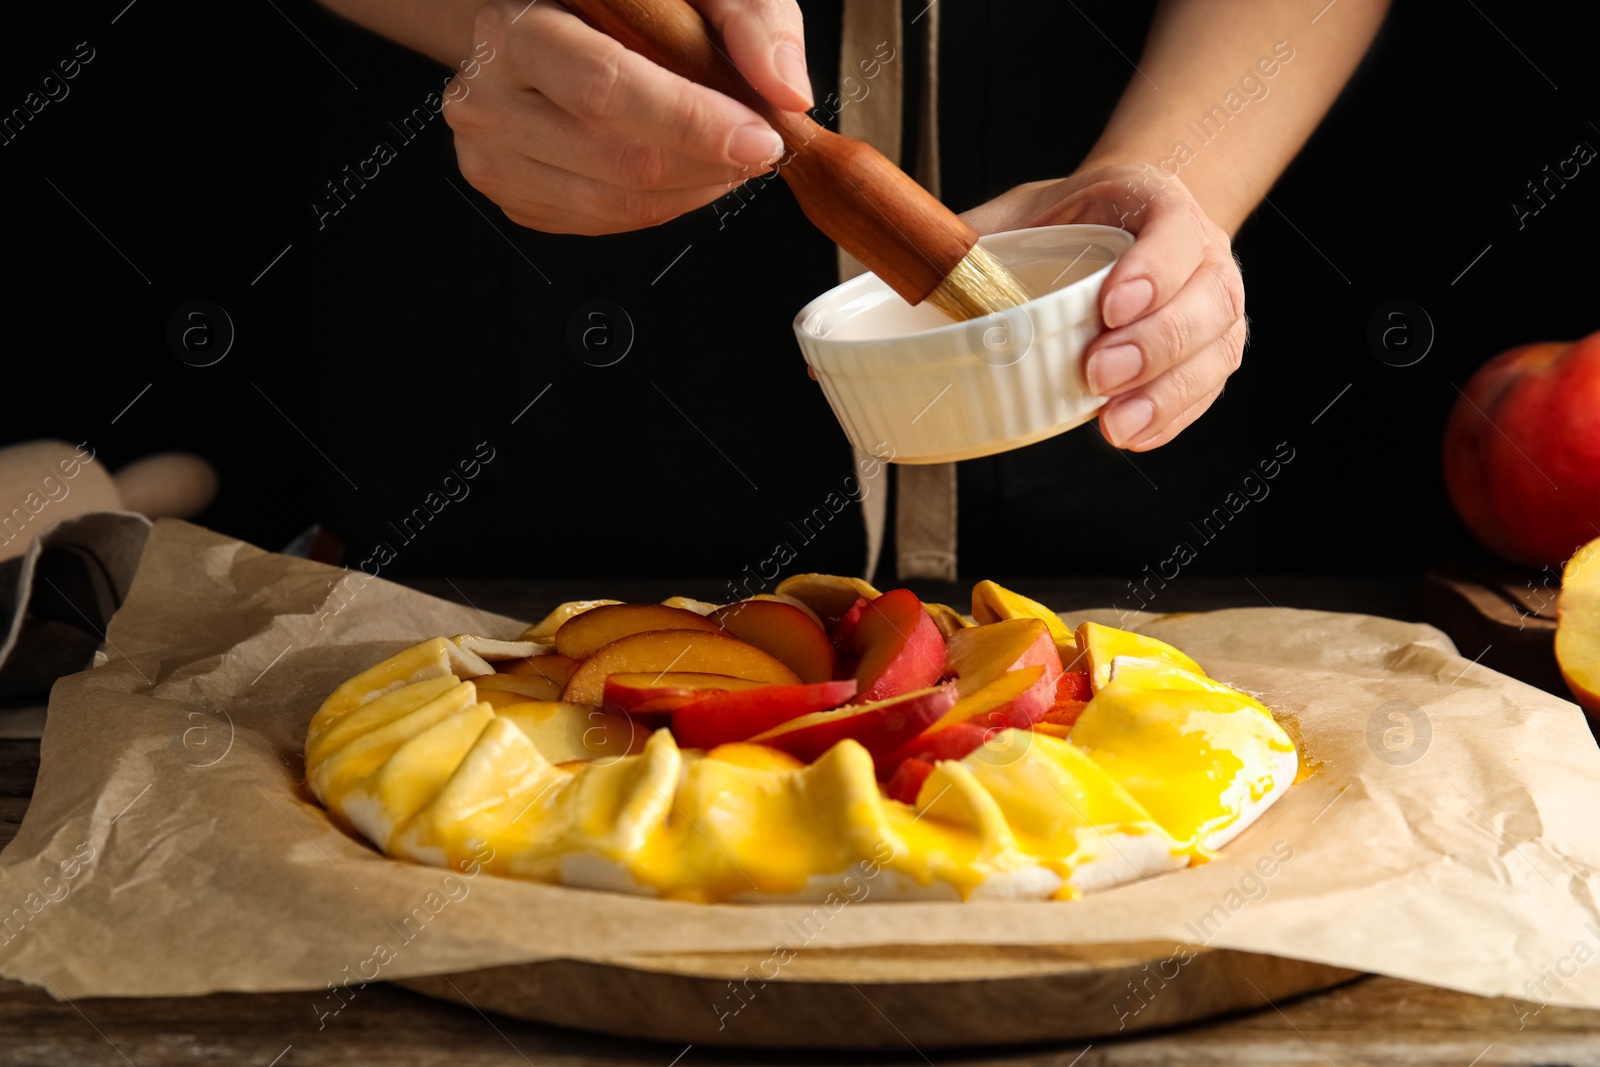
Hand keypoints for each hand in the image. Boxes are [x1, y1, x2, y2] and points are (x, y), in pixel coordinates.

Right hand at [445, 0, 811, 234]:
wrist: (545, 21)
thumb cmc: (621, 4)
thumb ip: (749, 19)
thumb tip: (786, 88)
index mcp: (520, 26)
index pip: (607, 88)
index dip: (692, 123)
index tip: (760, 136)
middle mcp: (490, 93)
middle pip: (617, 160)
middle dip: (708, 165)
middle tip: (759, 149)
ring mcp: (492, 153)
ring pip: (614, 204)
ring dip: (693, 192)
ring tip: (729, 159)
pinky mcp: (512, 194)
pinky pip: (602, 223)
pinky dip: (662, 206)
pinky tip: (685, 171)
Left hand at [961, 163, 1246, 450]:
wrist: (1133, 219)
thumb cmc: (1077, 218)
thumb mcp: (1026, 210)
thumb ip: (974, 237)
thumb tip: (902, 270)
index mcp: (1158, 206)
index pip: (1173, 232)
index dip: (1150, 270)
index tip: (1108, 306)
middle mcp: (1202, 256)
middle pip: (1204, 302)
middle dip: (1153, 345)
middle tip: (1098, 374)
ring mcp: (1213, 307)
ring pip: (1214, 352)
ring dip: (1165, 393)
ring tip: (1116, 424)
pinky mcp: (1211, 352)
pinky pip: (1206, 389)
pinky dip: (1172, 416)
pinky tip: (1134, 434)